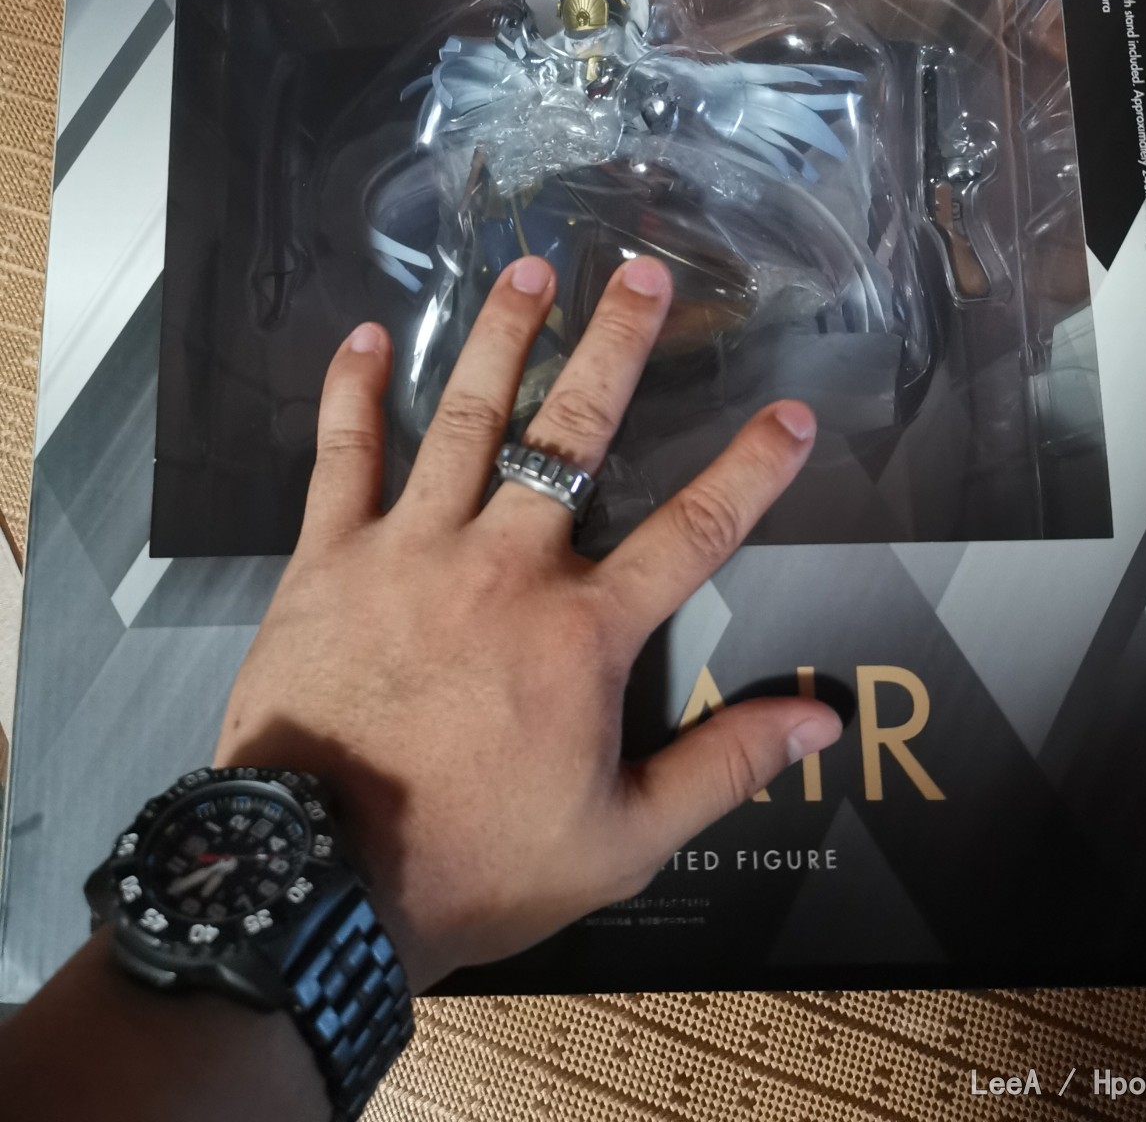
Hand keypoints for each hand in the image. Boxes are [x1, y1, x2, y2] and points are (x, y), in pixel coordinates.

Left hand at [215, 255, 841, 991]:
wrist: (319, 883)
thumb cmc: (476, 861)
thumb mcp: (622, 839)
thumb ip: (723, 767)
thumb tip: (822, 718)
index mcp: (582, 633)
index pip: (692, 535)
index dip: (749, 471)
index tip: (789, 412)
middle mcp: (505, 566)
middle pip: (573, 436)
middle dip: (616, 348)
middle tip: (641, 273)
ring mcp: (413, 549)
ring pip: (466, 420)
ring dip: (499, 338)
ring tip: (527, 267)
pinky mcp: (331, 558)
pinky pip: (342, 457)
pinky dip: (351, 395)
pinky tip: (363, 337)